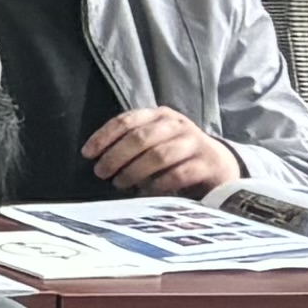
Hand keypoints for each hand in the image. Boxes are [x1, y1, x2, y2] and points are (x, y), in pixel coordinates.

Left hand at [82, 107, 238, 195]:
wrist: (220, 165)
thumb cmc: (177, 154)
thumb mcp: (154, 141)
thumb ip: (131, 144)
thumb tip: (97, 159)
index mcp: (159, 115)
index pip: (126, 121)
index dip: (104, 137)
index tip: (87, 153)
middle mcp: (176, 124)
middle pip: (140, 138)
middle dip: (116, 156)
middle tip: (101, 172)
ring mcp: (194, 142)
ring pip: (158, 156)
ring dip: (134, 172)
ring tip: (120, 183)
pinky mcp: (207, 163)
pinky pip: (178, 174)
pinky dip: (158, 184)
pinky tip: (146, 192)